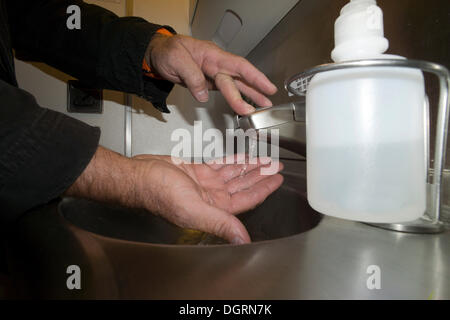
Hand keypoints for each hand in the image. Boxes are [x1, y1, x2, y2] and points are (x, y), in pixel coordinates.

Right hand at [66, 147, 283, 243]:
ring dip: (249, 166)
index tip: (277, 179)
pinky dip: (232, 160)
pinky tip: (242, 157)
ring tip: (265, 159)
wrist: (138, 176)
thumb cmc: (158, 193)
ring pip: (233, 174)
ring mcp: (204, 184)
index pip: (247, 200)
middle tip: (276, 166)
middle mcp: (212, 198)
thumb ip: (220, 223)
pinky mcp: (196, 171)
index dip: (264, 189)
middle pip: (243, 185)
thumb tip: (243, 240)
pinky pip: (220, 165)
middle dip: (260, 175)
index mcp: (214, 209)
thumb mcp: (193, 209)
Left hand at [146, 34, 277, 114]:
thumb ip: (191, 76)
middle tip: (264, 106)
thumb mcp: (176, 59)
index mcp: (212, 55)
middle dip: (253, 92)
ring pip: (234, 86)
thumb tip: (203, 94)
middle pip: (238, 79)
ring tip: (261, 107)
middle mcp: (216, 64)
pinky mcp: (209, 83)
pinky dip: (236, 98)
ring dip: (249, 97)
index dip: (254, 76)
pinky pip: (225, 91)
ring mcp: (213, 74)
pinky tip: (244, 105)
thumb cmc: (166, 51)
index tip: (266, 87)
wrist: (157, 55)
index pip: (238, 65)